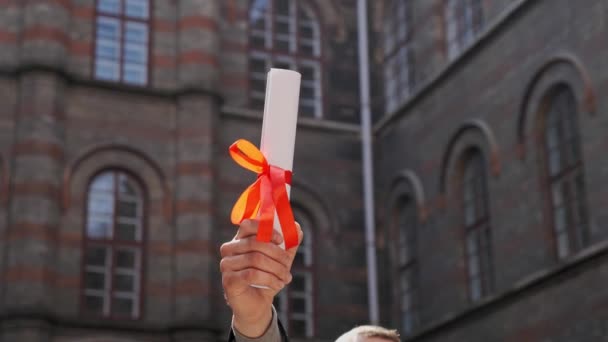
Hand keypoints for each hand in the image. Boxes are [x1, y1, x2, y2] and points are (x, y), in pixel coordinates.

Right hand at [220, 219, 302, 337]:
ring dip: (276, 269)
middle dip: (277, 254)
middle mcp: (229, 249)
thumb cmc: (267, 276)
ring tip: (285, 277)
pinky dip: (270, 280)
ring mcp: (226, 264)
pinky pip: (252, 275)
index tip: (281, 240)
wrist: (257, 303)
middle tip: (288, 264)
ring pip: (255, 259)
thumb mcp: (281, 259)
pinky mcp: (228, 280)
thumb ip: (288, 243)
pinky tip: (278, 284)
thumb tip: (297, 228)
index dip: (265, 229)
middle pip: (255, 243)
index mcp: (240, 239)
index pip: (247, 224)